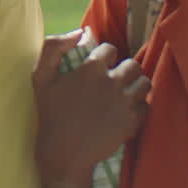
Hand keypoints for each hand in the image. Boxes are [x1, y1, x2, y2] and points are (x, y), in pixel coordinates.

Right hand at [32, 29, 149, 184]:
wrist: (64, 155)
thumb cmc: (51, 115)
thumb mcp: (41, 77)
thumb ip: (53, 47)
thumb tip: (78, 33)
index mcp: (91, 69)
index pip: (110, 49)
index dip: (104, 56)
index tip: (98, 67)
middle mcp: (112, 82)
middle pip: (132, 65)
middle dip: (125, 70)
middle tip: (115, 80)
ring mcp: (125, 103)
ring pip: (144, 84)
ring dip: (135, 86)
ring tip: (124, 94)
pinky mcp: (133, 122)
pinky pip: (147, 106)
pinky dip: (139, 108)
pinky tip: (126, 112)